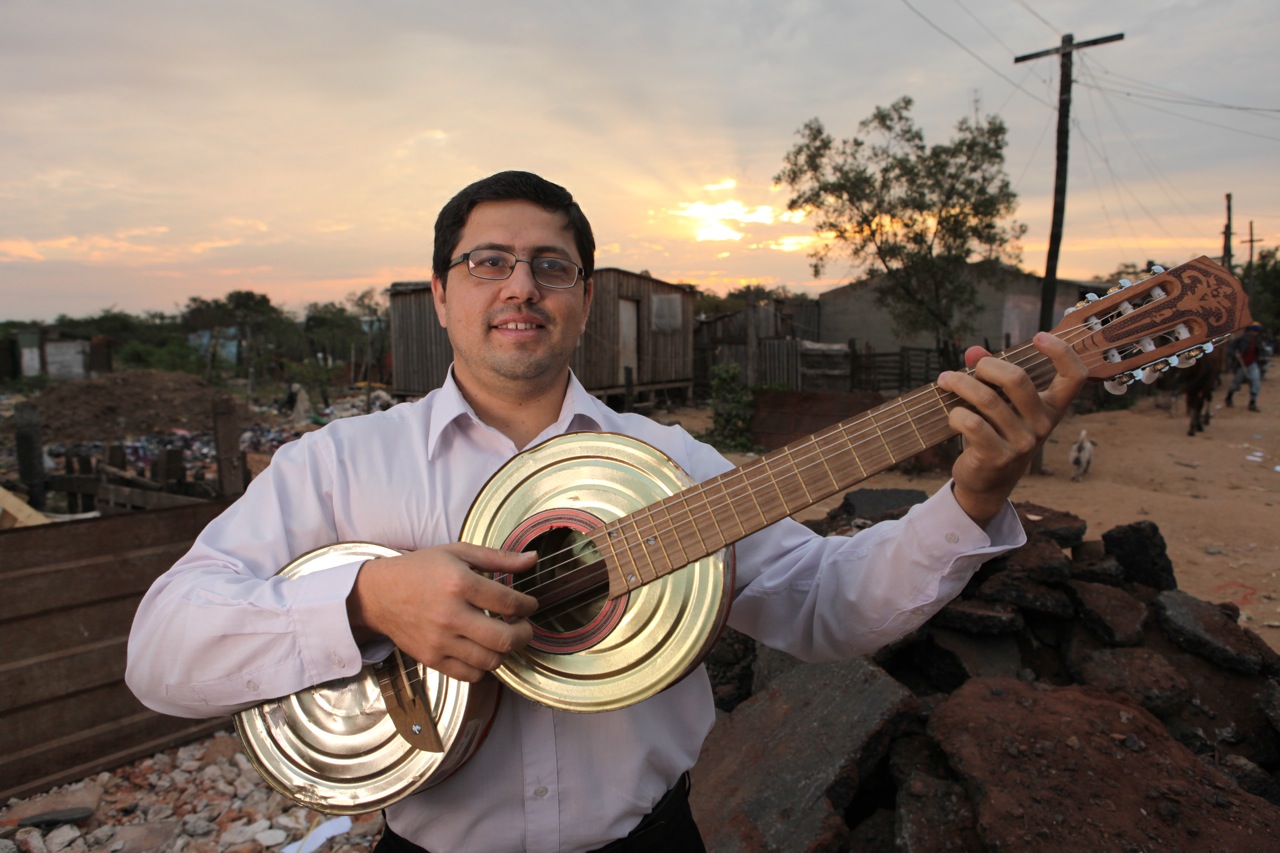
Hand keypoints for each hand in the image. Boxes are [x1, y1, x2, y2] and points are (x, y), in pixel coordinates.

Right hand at [346, 543, 538, 682]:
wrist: (379, 595)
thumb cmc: (420, 570)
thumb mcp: (458, 553)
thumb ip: (499, 558)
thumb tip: (533, 559)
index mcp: (459, 584)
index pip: (509, 603)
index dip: (528, 606)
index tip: (529, 605)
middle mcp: (450, 615)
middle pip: (504, 639)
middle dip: (525, 634)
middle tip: (523, 627)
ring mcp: (440, 641)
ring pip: (490, 661)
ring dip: (505, 651)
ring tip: (504, 637)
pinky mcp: (432, 659)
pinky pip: (471, 675)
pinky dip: (484, 666)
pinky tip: (483, 649)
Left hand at [936, 332, 1085, 525]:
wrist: (988, 482)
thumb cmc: (995, 433)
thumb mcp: (1001, 405)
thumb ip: (989, 376)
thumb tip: (973, 351)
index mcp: (1051, 408)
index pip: (1075, 377)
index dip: (1063, 352)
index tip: (1039, 336)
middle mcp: (1043, 425)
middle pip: (1018, 379)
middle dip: (987, 366)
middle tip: (970, 368)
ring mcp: (1022, 443)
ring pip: (988, 400)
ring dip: (960, 384)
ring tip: (946, 380)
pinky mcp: (998, 457)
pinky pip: (973, 424)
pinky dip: (957, 413)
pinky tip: (953, 414)